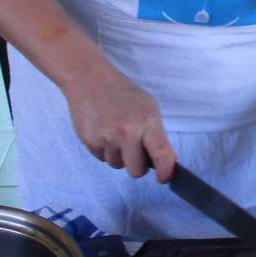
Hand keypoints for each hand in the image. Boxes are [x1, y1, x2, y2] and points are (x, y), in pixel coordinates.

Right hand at [62, 63, 176, 180]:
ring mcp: (107, 138)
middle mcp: (127, 132)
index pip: (162, 154)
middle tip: (134, 147)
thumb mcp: (148, 107)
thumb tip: (161, 163)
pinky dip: (104, 150)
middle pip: (137, 171)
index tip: (164, 177)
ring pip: (118, 166)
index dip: (166, 171)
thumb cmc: (123, 93)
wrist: (90, 79)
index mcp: (147, 122)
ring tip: (115, 132)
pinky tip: (103, 130)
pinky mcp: (89, 142)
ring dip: (119, 156)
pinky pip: (102, 159)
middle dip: (138, 164)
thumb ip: (155, 134)